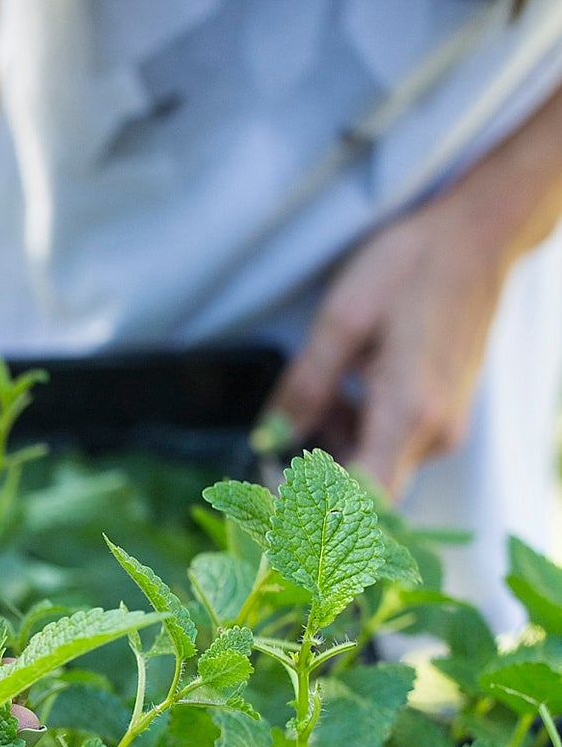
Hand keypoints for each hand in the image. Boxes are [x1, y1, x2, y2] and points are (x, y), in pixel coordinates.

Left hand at [265, 190, 511, 495]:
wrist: (476, 238)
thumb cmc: (411, 266)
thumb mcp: (342, 318)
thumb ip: (305, 386)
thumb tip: (269, 438)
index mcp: (409, 411)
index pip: (362, 500)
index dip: (315, 509)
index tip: (275, 490)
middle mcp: (435, 432)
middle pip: (365, 491)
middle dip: (316, 472)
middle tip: (280, 434)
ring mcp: (446, 427)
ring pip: (377, 469)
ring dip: (336, 448)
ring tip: (321, 393)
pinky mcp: (446, 417)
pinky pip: (394, 448)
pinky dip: (359, 432)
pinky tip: (347, 392)